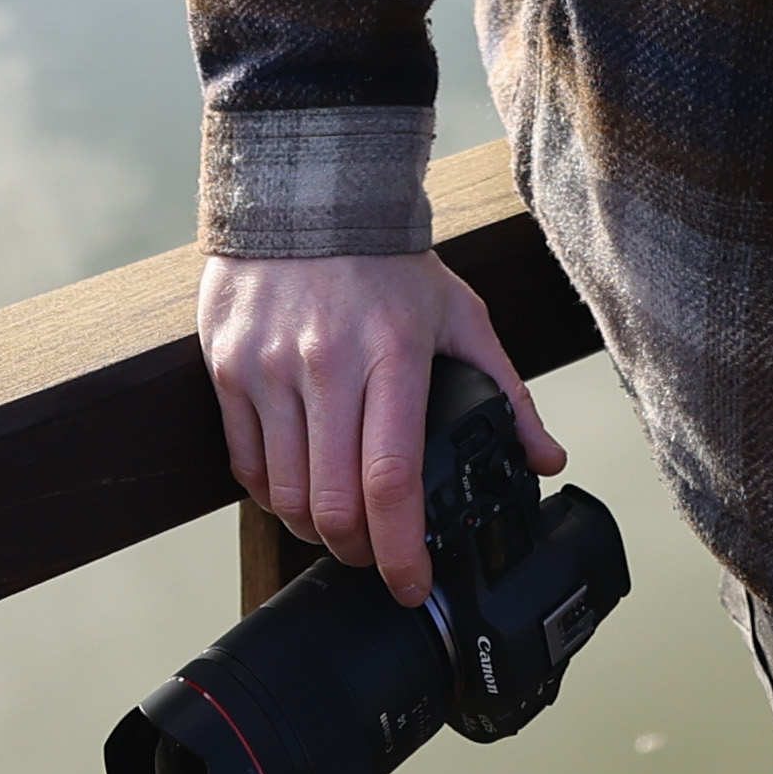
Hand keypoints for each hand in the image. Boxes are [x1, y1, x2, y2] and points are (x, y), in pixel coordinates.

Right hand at [196, 247, 561, 606]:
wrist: (306, 189)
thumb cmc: (386, 259)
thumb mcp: (460, 315)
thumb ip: (506, 392)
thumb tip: (544, 459)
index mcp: (392, 354)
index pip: (391, 480)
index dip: (401, 550)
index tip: (412, 584)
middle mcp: (324, 363)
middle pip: (333, 504)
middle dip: (359, 553)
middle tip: (378, 558)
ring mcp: (268, 367)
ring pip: (285, 495)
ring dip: (315, 531)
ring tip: (340, 527)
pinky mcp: (227, 367)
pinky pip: (245, 464)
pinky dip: (273, 496)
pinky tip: (298, 490)